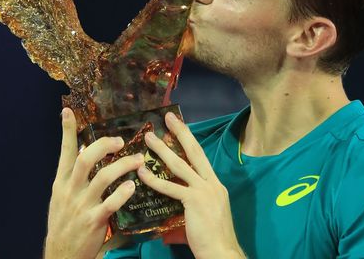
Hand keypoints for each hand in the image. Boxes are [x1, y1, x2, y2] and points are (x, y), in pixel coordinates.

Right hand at [45, 108, 145, 258]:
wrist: (61, 256)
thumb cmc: (65, 226)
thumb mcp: (61, 200)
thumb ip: (72, 181)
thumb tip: (85, 159)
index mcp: (61, 183)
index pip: (64, 152)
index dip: (67, 131)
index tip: (68, 111)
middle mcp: (70, 191)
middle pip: (85, 159)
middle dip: (104, 145)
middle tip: (121, 140)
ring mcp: (82, 206)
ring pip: (102, 177)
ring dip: (122, 166)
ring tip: (137, 160)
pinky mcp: (94, 221)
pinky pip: (110, 203)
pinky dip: (123, 193)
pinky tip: (133, 186)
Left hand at [137, 111, 245, 258]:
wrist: (222, 252)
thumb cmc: (213, 238)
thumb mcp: (207, 213)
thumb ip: (193, 202)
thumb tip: (178, 199)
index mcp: (216, 185)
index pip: (201, 157)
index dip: (190, 141)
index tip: (179, 126)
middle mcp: (212, 183)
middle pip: (195, 152)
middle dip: (181, 133)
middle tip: (168, 118)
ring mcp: (204, 191)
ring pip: (180, 165)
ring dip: (162, 151)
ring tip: (149, 139)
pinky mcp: (194, 201)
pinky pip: (171, 187)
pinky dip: (155, 180)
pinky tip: (142, 173)